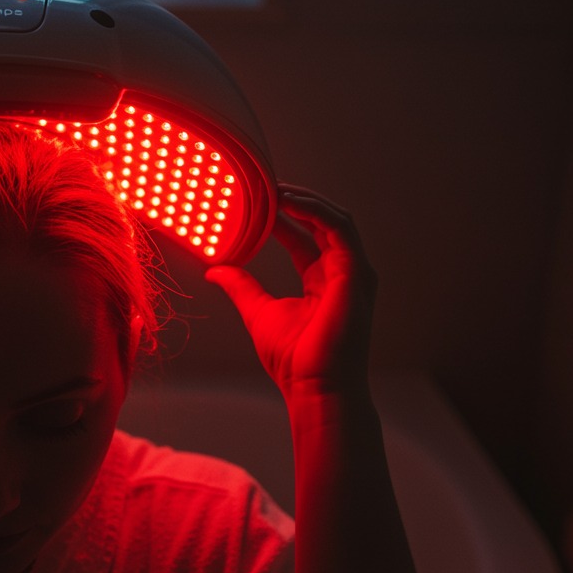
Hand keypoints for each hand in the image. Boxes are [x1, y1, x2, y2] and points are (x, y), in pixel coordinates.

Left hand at [204, 184, 376, 399]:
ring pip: (335, 220)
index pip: (303, 238)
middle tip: (265, 185)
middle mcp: (341, 274)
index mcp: (321, 282)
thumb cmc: (293, 360)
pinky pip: (340, 229)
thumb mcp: (258, 312)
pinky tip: (291, 202)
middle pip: (322, 223)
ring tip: (276, 188)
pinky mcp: (357, 274)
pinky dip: (317, 211)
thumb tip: (215, 269)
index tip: (257, 202)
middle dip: (296, 201)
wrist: (315, 387)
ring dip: (307, 200)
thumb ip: (241, 286)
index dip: (282, 217)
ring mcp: (353, 273)